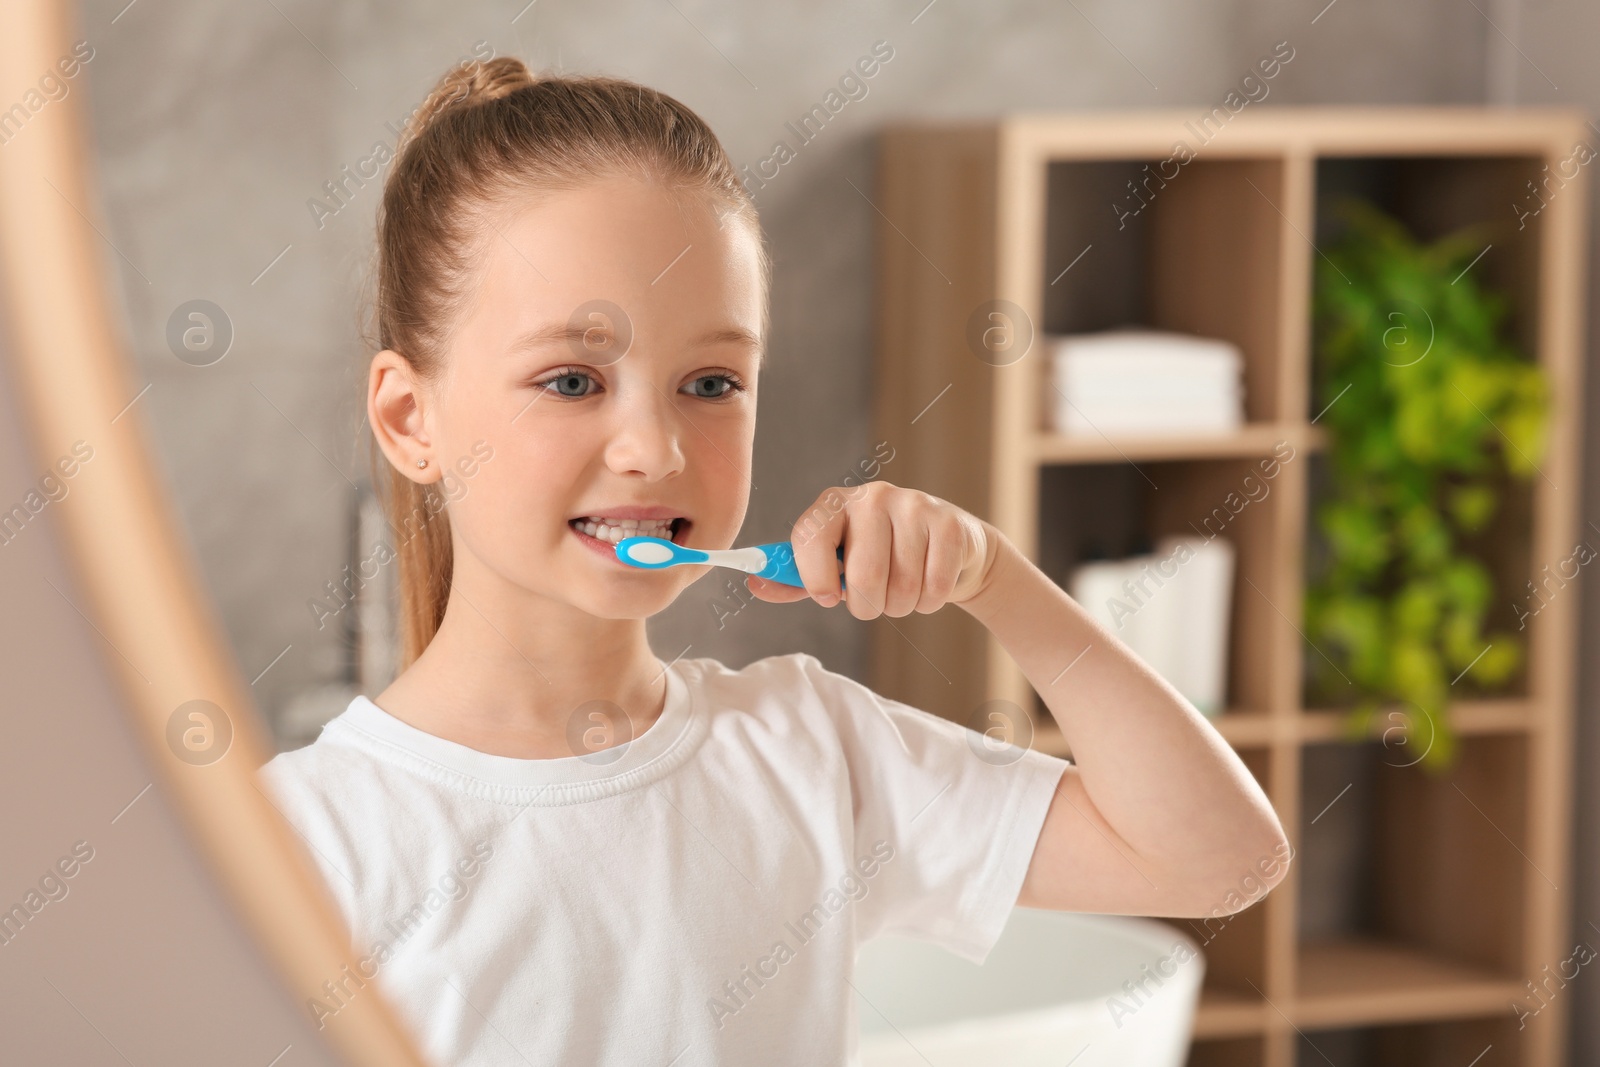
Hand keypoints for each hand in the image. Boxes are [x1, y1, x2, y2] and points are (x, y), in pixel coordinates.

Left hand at [745, 481, 1003, 619]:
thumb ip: (796, 579)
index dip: (817, 578)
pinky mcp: (947, 523)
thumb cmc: (881, 560)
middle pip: (863, 577)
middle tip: (875, 600)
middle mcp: (871, 497)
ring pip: (901, 588)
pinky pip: (934, 586)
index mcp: (833, 504)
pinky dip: (930, 601)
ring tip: (903, 590)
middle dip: (869, 606)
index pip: (809, 537)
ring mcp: (912, 505)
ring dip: (902, 606)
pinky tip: (930, 584)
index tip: (828, 597)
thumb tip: (755, 584)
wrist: (948, 550)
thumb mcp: (834, 567)